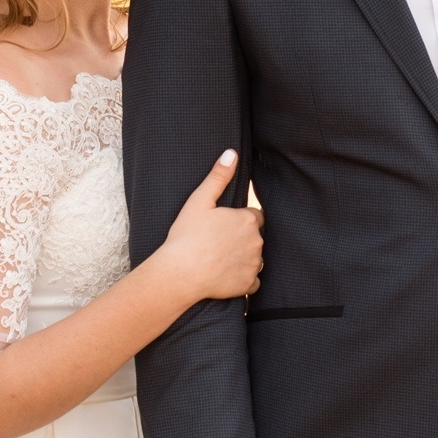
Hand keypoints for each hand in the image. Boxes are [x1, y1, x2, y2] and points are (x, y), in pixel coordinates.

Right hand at [153, 151, 263, 301]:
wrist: (180, 273)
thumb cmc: (187, 236)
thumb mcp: (199, 201)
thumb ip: (218, 176)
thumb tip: (231, 153)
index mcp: (248, 220)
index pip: (254, 217)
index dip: (239, 220)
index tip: (222, 226)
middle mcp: (257, 242)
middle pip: (254, 238)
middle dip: (241, 239)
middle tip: (217, 243)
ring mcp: (254, 264)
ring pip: (254, 259)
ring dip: (243, 259)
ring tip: (219, 260)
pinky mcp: (249, 284)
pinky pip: (252, 281)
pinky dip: (242, 279)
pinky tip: (225, 276)